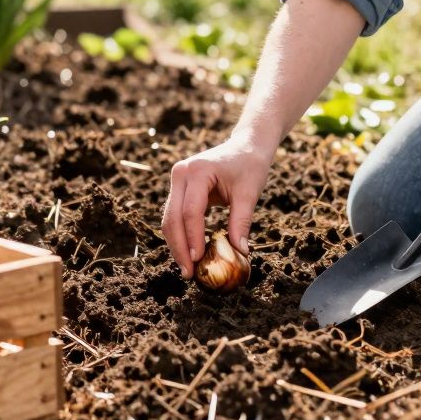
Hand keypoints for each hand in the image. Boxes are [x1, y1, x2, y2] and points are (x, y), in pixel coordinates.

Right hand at [162, 137, 272, 277]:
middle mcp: (181, 173)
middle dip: (179, 247)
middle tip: (189, 273)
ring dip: (177, 245)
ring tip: (188, 269)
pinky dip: (181, 235)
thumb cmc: (250, 166)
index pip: (191, 211)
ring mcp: (177, 180)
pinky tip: (189, 254)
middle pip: (173, 217)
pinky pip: (175, 215)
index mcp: (198, 171)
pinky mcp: (179, 188)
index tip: (199, 260)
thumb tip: (240, 252)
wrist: (246, 146)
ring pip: (169, 219)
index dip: (193, 238)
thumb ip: (241, 221)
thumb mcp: (249, 192)